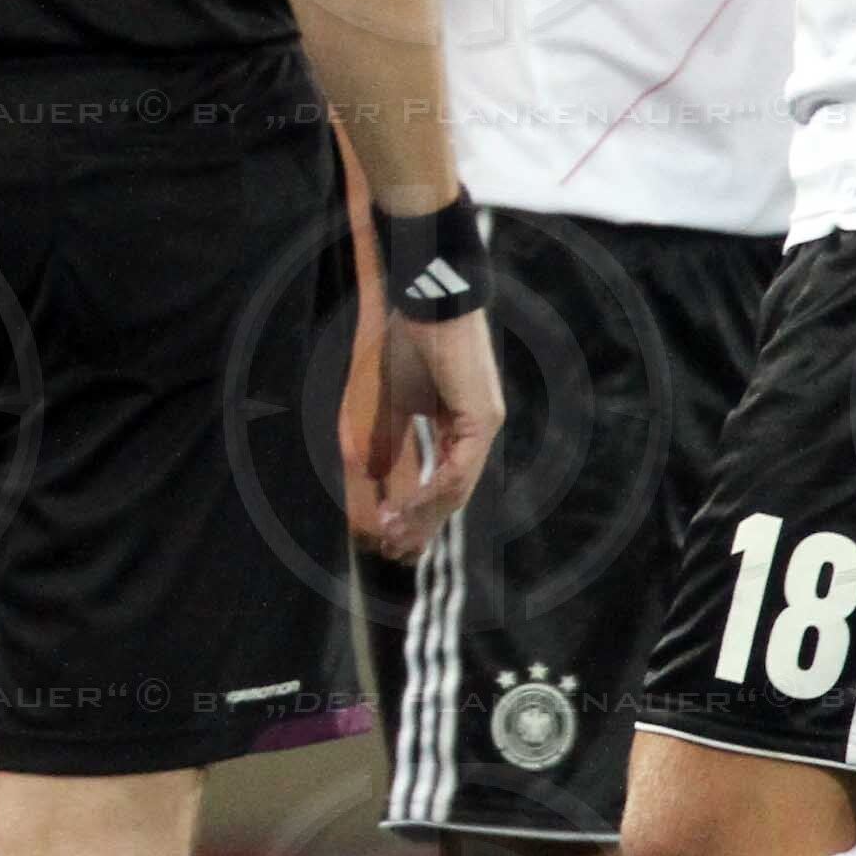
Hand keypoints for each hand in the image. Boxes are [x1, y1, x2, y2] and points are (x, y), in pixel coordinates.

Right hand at [354, 308, 501, 563]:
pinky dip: (428, 496)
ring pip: (455, 490)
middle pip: (450, 494)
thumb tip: (374, 489)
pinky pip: (457, 473)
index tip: (387, 538)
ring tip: (394, 539)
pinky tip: (404, 511)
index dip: (414, 513)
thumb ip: (386, 448)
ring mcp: (481, 425)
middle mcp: (473, 429)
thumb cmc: (400, 342)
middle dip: (420, 527)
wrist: (422, 302)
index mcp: (455, 424)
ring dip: (423, 518)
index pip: (438, 481)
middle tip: (394, 553)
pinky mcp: (481, 420)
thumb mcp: (386, 406)